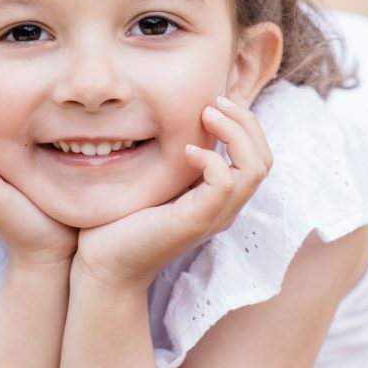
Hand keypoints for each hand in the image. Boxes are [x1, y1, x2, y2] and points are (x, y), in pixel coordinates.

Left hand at [72, 96, 272, 290]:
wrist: (103, 265)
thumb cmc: (121, 222)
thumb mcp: (156, 179)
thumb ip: (172, 157)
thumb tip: (168, 115)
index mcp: (218, 197)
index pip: (257, 156)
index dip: (244, 123)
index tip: (215, 101)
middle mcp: (224, 208)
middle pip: (264, 159)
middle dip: (246, 121)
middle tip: (216, 101)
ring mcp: (214, 217)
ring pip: (255, 168)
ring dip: (235, 132)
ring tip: (206, 115)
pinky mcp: (197, 222)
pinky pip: (225, 183)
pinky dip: (211, 158)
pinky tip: (186, 151)